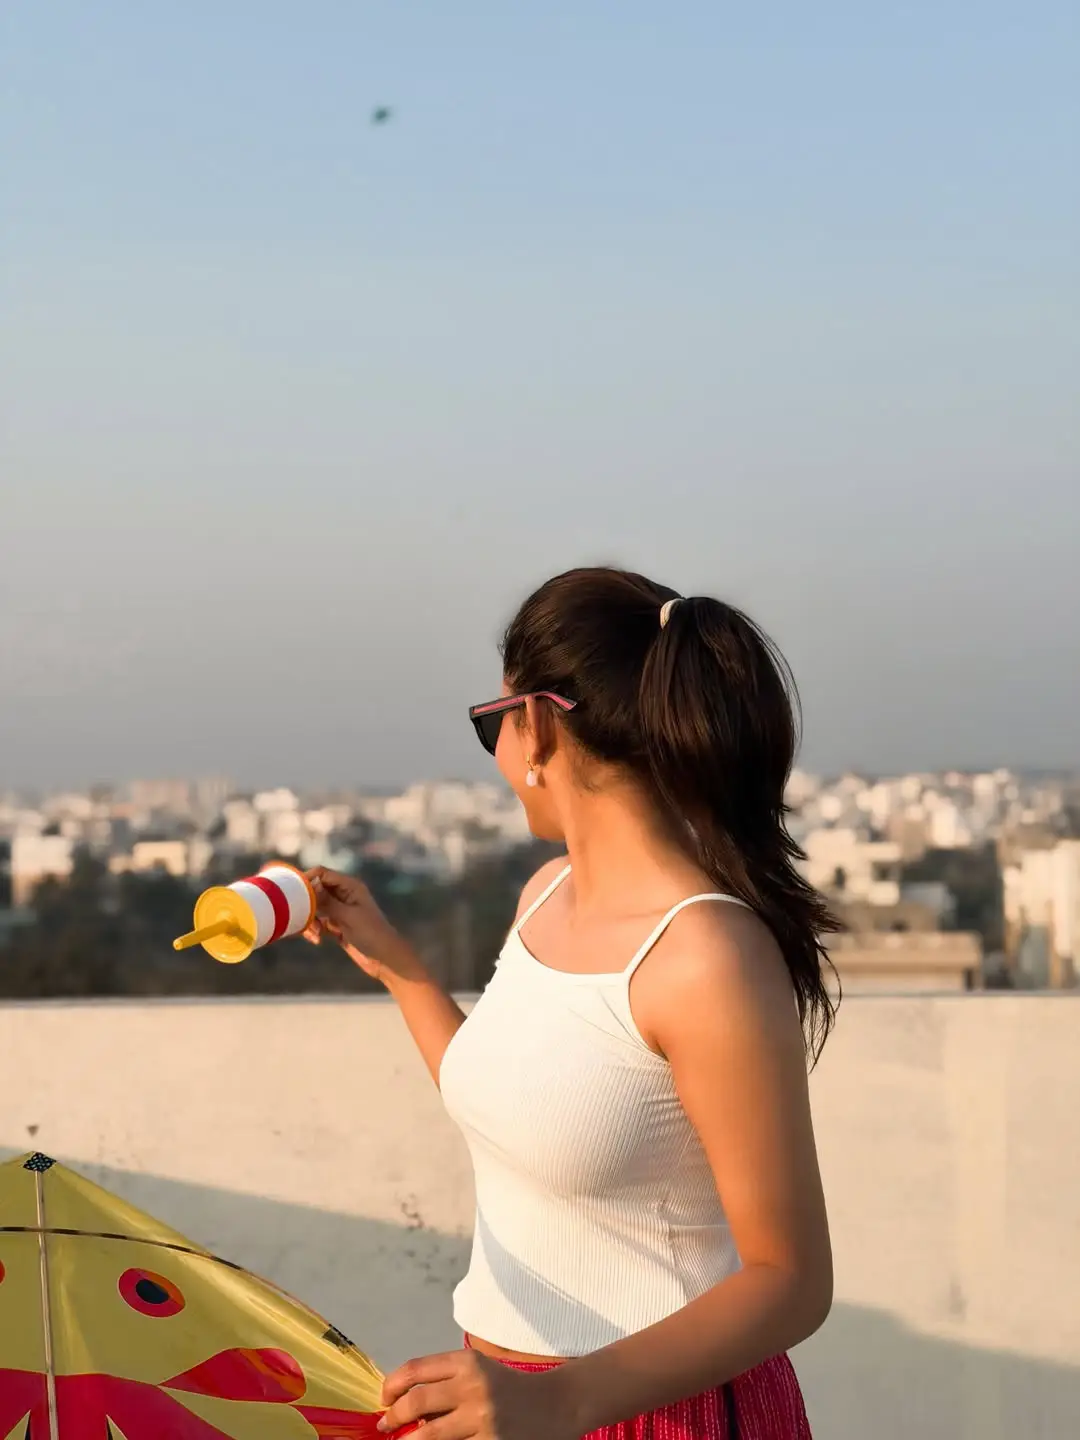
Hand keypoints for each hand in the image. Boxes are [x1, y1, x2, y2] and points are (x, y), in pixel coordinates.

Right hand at [302, 867, 421, 985]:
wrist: (385, 959)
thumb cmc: (372, 933)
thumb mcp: (348, 916)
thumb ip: (328, 902)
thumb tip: (310, 885)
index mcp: (350, 886)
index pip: (323, 874)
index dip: (308, 879)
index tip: (293, 893)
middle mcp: (344, 895)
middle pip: (316, 891)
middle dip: (307, 905)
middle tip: (302, 918)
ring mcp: (339, 911)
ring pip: (314, 909)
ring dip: (310, 920)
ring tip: (315, 934)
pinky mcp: (336, 926)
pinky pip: (318, 922)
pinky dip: (314, 930)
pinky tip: (317, 940)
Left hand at [379, 1348, 580, 1439]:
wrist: (554, 1406)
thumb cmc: (508, 1387)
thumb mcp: (478, 1370)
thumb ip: (445, 1379)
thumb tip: (401, 1401)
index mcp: (467, 1362)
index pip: (415, 1370)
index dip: (392, 1386)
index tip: (384, 1400)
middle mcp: (473, 1387)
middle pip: (416, 1401)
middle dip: (393, 1416)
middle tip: (385, 1425)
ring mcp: (482, 1419)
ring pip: (428, 1434)